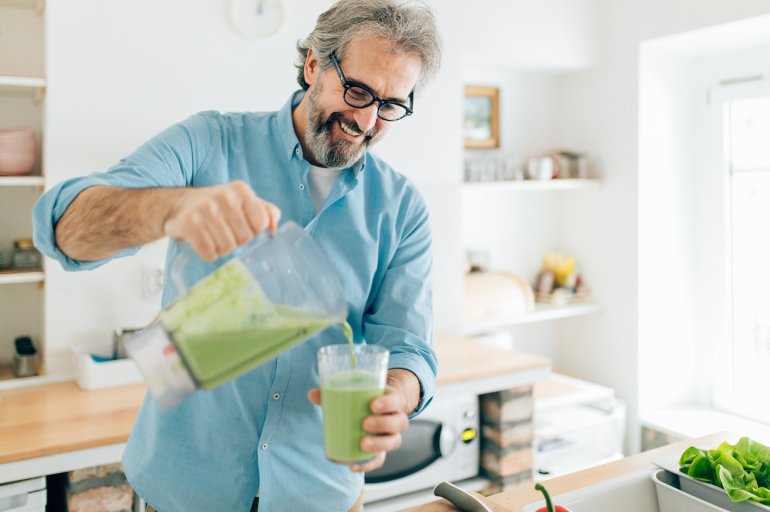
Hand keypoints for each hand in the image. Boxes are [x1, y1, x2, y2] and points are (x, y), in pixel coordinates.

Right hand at [163, 180, 280, 260]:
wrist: (177, 205)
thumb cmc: (215, 207)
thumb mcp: (242, 202)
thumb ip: (265, 211)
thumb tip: (274, 227)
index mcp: (241, 190)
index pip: (261, 223)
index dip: (252, 232)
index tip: (241, 228)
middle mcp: (224, 196)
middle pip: (244, 238)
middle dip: (236, 242)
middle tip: (224, 233)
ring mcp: (205, 208)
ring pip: (226, 247)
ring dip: (221, 249)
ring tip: (213, 238)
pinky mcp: (189, 223)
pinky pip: (208, 252)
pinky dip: (207, 254)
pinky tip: (203, 243)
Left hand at [307, 385, 409, 472]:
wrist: (377, 412)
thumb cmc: (365, 400)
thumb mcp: (355, 393)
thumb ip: (334, 393)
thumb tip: (312, 394)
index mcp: (391, 400)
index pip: (396, 400)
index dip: (388, 403)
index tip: (372, 405)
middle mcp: (396, 418)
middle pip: (399, 422)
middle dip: (383, 424)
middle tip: (365, 424)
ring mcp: (391, 435)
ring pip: (394, 442)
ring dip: (379, 444)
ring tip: (362, 443)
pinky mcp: (382, 450)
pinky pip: (380, 460)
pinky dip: (367, 464)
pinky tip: (353, 465)